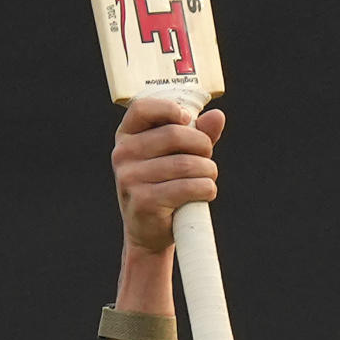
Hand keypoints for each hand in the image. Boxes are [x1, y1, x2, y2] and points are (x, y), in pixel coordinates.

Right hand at [112, 96, 224, 254]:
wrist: (149, 231)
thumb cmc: (164, 185)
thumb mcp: (175, 155)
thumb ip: (195, 134)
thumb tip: (217, 116)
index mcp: (126, 137)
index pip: (142, 108)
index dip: (169, 108)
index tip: (188, 120)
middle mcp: (123, 155)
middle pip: (174, 134)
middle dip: (202, 145)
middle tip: (206, 157)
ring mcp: (130, 178)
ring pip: (187, 163)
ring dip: (208, 171)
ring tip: (207, 178)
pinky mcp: (144, 201)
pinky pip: (188, 187)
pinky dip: (206, 189)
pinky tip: (205, 192)